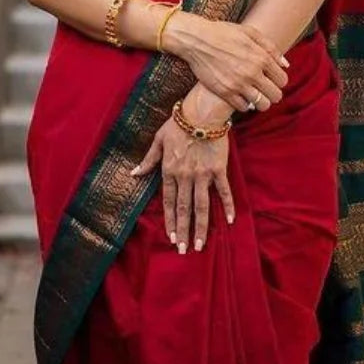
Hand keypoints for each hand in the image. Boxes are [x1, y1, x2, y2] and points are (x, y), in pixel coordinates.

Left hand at [131, 116, 234, 252]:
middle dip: (184, 231)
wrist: (201, 112)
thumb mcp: (158, 140)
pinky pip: (223, 191)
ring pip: (201, 206)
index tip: (172, 238)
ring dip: (201, 227)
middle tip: (185, 250)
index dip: (170, 221)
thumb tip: (134, 173)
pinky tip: (229, 221)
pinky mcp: (218, 169)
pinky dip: (227, 206)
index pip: (168, 202)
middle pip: (184, 209)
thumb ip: (148, 160)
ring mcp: (202, 175)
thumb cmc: (178, 123)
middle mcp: (185, 177)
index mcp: (169, 171)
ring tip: (201, 245)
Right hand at [161, 11, 289, 112]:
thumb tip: (285, 65)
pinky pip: (244, 108)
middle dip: (273, 93)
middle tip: (265, 89)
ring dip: (261, 102)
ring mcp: (238, 84)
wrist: (196, 40)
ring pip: (262, 105)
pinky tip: (241, 96)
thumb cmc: (223, 33)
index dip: (279, 81)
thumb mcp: (250, 33)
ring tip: (255, 95)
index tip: (272, 79)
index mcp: (261, 57)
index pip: (282, 80)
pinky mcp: (225, 92)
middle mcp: (252, 73)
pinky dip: (245, 104)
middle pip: (276, 95)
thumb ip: (271, 48)